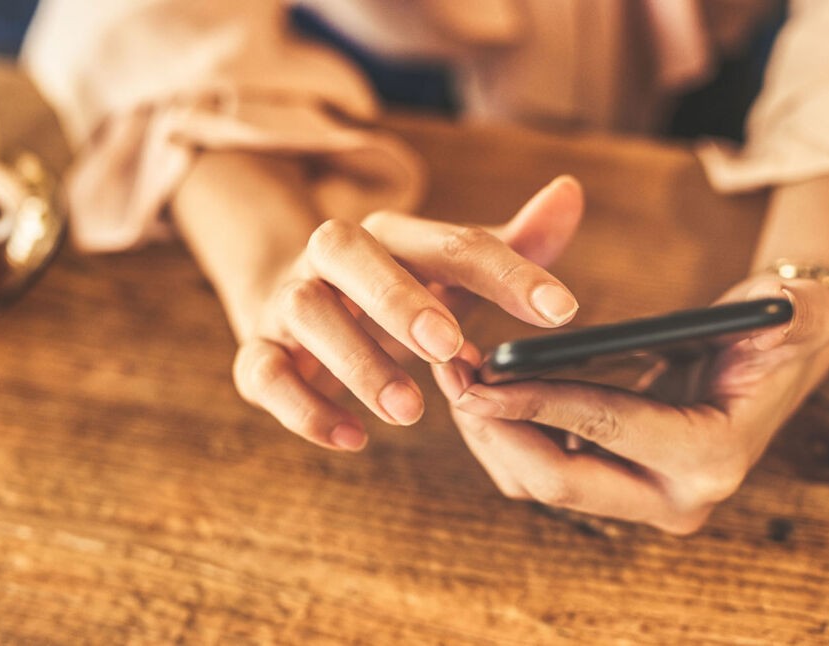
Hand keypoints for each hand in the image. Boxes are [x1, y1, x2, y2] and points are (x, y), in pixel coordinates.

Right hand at [233, 176, 583, 450]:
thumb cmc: (393, 289)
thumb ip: (512, 244)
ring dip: (357, 360)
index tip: (562, 311)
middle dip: (398, 296)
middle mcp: (330, 258)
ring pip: (305, 312)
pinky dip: (303, 407)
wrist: (288, 299)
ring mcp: (287, 303)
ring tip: (410, 411)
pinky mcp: (258, 352)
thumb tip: (570, 193)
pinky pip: (263, 373)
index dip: (508, 273)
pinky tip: (352, 439)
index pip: (450, 241)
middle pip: (348, 251)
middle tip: (450, 347)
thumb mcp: (450, 270)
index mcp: (388, 234)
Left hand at [432, 275, 828, 533]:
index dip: (540, 402)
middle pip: (560, 482)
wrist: (771, 360)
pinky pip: (542, 477)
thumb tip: (781, 307)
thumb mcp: (796, 312)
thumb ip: (797, 312)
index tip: (479, 377)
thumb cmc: (779, 327)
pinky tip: (482, 391)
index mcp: (715, 457)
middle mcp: (678, 498)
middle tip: (451, 375)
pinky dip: (506, 437)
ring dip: (490, 434)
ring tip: (456, 374)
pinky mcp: (618, 493)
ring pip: (540, 485)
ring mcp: (646, 502)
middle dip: (497, 429)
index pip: (609, 430)